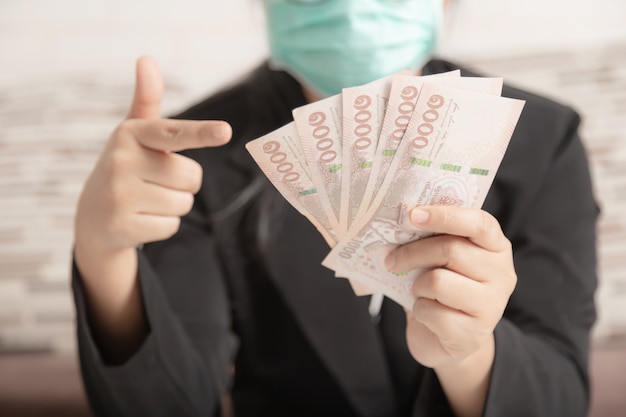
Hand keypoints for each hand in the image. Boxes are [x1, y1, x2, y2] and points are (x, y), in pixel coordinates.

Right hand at [74, 56, 231, 258]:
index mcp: (131, 133)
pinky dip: (163, 226)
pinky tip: (140, 220)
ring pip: (183, 203)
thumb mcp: (134, 134)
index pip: (174, 133)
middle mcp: (122, 161)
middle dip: (182, 183)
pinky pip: (171, 226)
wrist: (92, 216)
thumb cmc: (127, 167)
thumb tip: (146, 59)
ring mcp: (119, 195)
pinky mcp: (122, 226)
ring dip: (173, 206)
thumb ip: (147, 100)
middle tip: (154, 182)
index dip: (202, 133)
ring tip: (146, 200)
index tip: (225, 131)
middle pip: (192, 177)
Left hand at [385, 205, 516, 368]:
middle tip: (391, 259)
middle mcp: (502, 274)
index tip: (412, 214)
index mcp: (496, 247)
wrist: (445, 339)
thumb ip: (432, 239)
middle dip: (412, 253)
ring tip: (419, 291)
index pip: (479, 223)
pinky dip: (419, 311)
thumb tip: (399, 222)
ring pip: (438, 281)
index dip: (445, 215)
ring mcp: (491, 306)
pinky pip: (432, 312)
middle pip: (450, 250)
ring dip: (417, 286)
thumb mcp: (441, 259)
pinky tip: (427, 314)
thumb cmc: (441, 290)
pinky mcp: (472, 334)